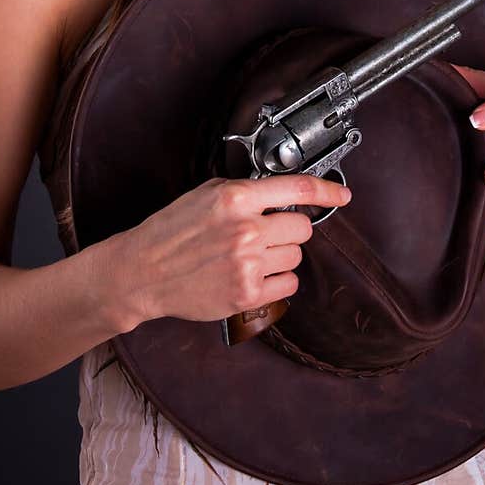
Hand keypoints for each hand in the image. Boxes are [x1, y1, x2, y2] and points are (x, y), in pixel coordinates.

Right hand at [102, 174, 349, 330]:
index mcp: (236, 199)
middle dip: (289, 229)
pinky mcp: (247, 294)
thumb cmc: (171, 231)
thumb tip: (281, 193)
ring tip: (249, 256)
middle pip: (303, 228)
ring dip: (279, 256)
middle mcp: (246, 230)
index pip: (298, 190)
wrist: (143, 271)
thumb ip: (245, 191)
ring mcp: (248, 264)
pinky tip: (252, 275)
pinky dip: (276, 281)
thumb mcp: (205, 194)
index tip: (342, 195)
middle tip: (265, 234)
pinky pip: (288, 285)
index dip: (328, 191)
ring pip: (296, 256)